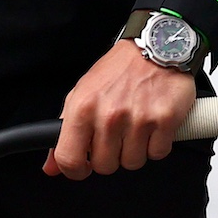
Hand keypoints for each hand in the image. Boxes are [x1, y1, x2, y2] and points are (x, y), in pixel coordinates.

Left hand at [44, 41, 196, 179]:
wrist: (154, 47)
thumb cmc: (117, 71)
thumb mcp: (81, 94)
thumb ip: (65, 130)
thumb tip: (52, 166)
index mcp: (82, 107)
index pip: (69, 158)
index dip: (75, 170)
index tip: (82, 167)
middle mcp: (109, 115)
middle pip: (104, 166)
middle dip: (109, 155)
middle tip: (115, 134)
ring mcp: (138, 119)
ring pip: (132, 163)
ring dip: (134, 150)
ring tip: (134, 126)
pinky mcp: (165, 121)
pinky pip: (157, 154)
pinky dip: (155, 144)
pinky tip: (151, 125)